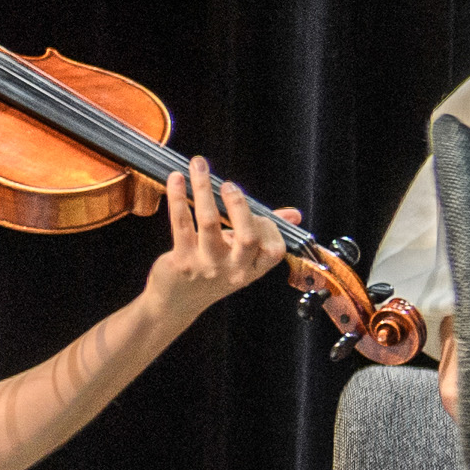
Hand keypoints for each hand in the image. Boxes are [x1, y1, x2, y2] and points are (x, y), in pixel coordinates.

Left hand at [139, 159, 292, 327]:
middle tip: (229, 185)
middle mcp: (232, 271)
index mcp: (252, 270)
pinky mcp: (181, 261)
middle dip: (240, 205)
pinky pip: (181, 224)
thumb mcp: (241, 258)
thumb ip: (265, 233)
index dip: (267, 226)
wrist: (175, 303)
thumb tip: (294, 214)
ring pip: (209, 223)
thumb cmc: (212, 274)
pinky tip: (176, 179)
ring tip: (199, 166)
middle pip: (247, 236)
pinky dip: (178, 198)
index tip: (257, 212)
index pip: (273, 250)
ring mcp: (206, 266)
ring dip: (204, 190)